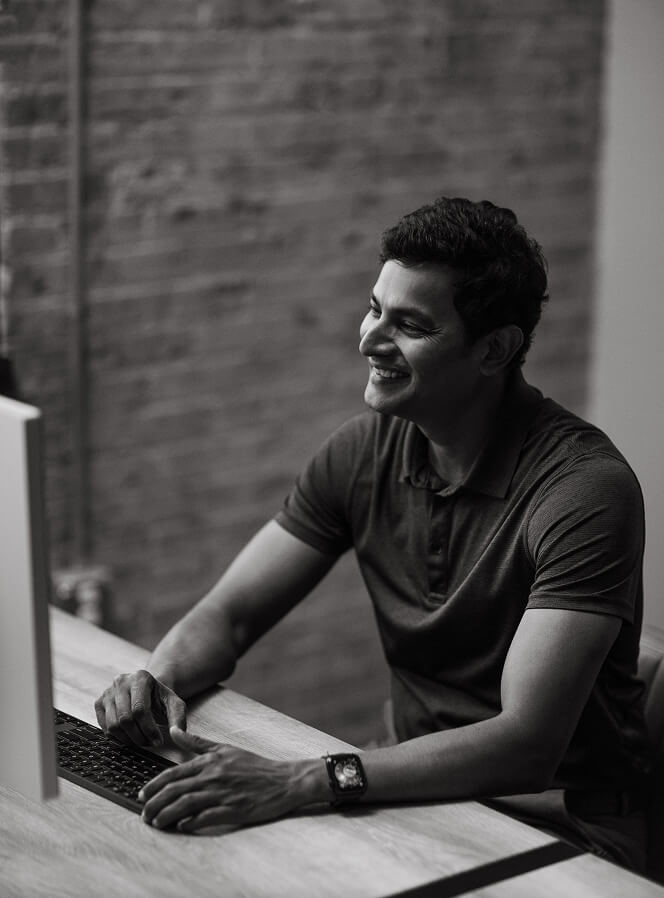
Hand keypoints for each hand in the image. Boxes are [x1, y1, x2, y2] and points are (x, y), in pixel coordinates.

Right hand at [94, 670, 185, 746]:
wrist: (147, 692)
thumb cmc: (161, 699)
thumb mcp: (175, 704)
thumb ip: (178, 718)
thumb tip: (177, 734)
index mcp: (140, 677)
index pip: (140, 709)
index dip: (149, 729)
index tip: (158, 741)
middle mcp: (121, 681)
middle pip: (125, 719)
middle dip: (139, 736)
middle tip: (149, 743)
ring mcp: (108, 692)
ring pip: (113, 725)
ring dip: (129, 740)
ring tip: (141, 740)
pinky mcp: (99, 703)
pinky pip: (105, 728)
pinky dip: (118, 738)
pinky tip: (130, 735)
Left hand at [139, 728, 318, 832]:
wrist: (283, 780)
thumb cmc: (254, 766)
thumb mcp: (225, 748)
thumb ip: (197, 743)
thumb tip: (174, 731)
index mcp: (210, 761)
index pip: (173, 774)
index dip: (153, 785)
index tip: (141, 795)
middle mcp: (213, 776)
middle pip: (175, 790)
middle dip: (154, 804)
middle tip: (144, 814)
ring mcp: (222, 793)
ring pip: (186, 805)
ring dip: (167, 815)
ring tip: (156, 823)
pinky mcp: (233, 810)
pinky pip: (206, 817)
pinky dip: (190, 823)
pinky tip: (181, 827)